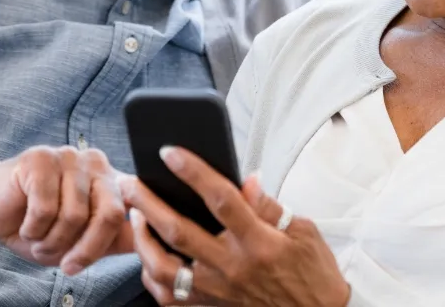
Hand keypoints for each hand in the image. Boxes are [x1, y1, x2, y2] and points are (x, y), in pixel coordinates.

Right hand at [0, 145, 133, 273]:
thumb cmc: (38, 224)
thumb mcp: (80, 239)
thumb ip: (115, 238)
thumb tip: (152, 246)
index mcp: (110, 178)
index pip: (128, 215)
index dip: (105, 246)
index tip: (77, 264)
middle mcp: (95, 162)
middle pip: (109, 213)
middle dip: (85, 249)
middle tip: (62, 263)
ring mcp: (69, 156)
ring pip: (74, 215)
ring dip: (50, 242)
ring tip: (37, 238)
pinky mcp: (40, 158)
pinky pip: (45, 208)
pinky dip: (32, 229)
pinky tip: (24, 224)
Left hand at [120, 147, 349, 306]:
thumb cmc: (313, 273)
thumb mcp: (302, 231)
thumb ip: (269, 205)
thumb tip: (247, 178)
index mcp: (259, 242)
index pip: (221, 199)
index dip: (193, 172)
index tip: (171, 153)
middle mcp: (234, 268)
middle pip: (180, 232)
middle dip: (149, 203)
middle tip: (130, 182)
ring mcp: (219, 292)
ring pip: (165, 268)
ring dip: (142, 240)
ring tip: (134, 216)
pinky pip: (171, 297)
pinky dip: (152, 276)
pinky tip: (147, 255)